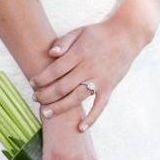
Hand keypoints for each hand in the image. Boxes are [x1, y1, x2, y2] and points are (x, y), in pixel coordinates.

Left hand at [28, 17, 147, 131]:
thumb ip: (64, 41)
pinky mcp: (109, 88)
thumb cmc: (99, 34)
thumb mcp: (79, 31)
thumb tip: (50, 53)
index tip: (32, 83)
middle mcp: (88, 68)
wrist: (126, 36)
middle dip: (45, 95)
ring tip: (46, 114)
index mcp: (79, 53)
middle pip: (62, 87)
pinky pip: (100, 106)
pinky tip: (80, 128)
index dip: (41, 79)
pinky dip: (91, 118)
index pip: (55, 70)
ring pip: (76, 98)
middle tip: (35, 99)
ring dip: (59, 107)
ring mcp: (99, 80)